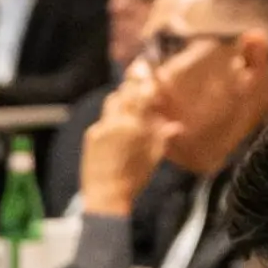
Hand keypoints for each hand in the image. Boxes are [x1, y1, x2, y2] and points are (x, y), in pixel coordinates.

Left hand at [78, 63, 172, 218]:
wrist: (106, 195)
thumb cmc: (134, 178)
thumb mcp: (154, 157)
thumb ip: (163, 136)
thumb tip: (176, 126)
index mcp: (136, 125)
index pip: (142, 92)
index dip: (147, 80)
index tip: (150, 72)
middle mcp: (117, 121)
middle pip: (125, 91)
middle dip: (133, 84)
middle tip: (139, 77)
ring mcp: (101, 127)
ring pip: (112, 102)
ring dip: (122, 99)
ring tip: (130, 105)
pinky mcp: (91, 135)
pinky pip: (103, 119)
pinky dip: (112, 119)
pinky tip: (117, 131)